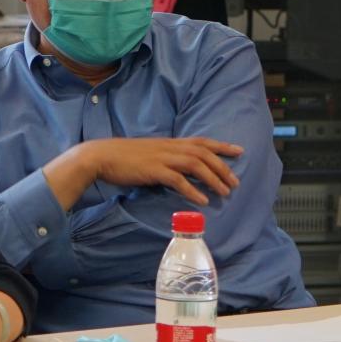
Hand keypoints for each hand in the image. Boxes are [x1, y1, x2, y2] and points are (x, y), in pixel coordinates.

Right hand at [56, 136, 242, 210]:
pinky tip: (202, 200)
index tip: (239, 151)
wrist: (100, 156)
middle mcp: (169, 147)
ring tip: (225, 192)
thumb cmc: (123, 158)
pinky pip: (178, 180)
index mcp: (169, 143)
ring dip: (213, 178)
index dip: (222, 145)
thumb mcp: (149, 154)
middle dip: (223, 167)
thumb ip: (165, 159)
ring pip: (195, 165)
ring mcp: (161, 157)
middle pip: (203, 153)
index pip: (201, 141)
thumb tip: (178, 171)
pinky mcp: (153, 170)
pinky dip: (192, 190)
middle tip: (235, 182)